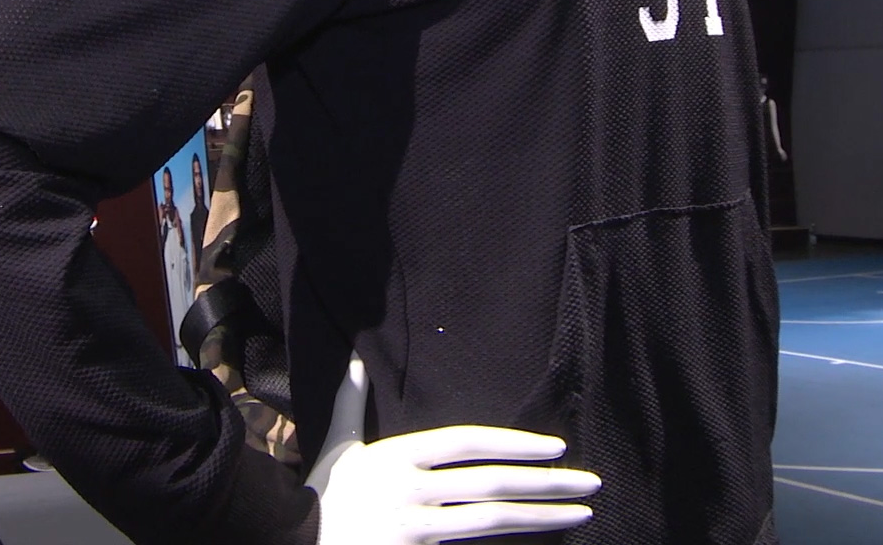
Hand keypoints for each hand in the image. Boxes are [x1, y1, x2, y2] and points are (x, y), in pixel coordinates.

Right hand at [307, 354, 599, 544]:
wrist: (290, 542)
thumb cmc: (319, 496)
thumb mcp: (337, 445)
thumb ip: (350, 401)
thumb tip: (355, 357)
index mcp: (398, 456)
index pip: (468, 443)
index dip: (514, 442)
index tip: (556, 447)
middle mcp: (412, 490)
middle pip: (492, 484)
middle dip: (548, 482)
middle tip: (591, 482)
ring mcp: (415, 527)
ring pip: (491, 521)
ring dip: (542, 517)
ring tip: (581, 513)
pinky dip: (506, 544)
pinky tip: (539, 540)